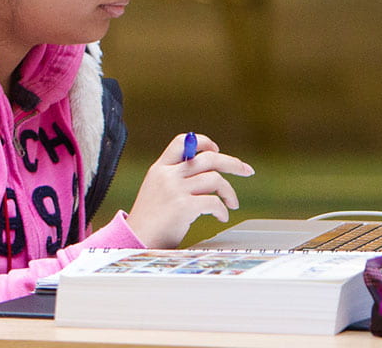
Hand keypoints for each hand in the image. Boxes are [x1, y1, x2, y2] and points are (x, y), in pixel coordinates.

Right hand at [124, 133, 254, 248]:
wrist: (135, 241)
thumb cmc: (150, 220)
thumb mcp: (157, 190)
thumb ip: (175, 177)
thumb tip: (209, 171)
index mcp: (159, 168)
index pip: (182, 141)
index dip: (204, 142)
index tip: (217, 151)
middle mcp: (167, 175)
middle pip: (208, 158)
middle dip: (233, 163)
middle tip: (246, 171)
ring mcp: (174, 190)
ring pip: (216, 179)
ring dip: (229, 192)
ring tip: (231, 204)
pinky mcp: (183, 206)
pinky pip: (214, 202)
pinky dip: (222, 210)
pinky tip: (221, 217)